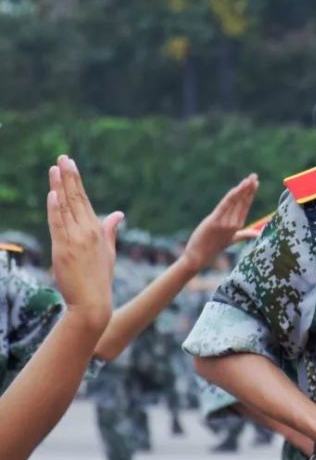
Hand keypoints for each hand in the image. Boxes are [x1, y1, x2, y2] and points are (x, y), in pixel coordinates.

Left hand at [47, 156, 123, 329]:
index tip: (70, 165)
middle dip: (69, 176)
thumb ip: (110, 230)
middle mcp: (87, 231)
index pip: (85, 200)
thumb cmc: (100, 279)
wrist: (93, 302)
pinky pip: (58, 224)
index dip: (76, 181)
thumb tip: (118, 214)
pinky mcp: (63, 248)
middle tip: (63, 158)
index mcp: (97, 231)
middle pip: (76, 198)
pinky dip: (55, 208)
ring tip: (54, 168)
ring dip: (60, 186)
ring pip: (66, 207)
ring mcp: (75, 239)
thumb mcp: (109, 252)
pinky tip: (53, 194)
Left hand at [181, 174, 258, 269]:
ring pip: (236, 201)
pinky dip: (232, 196)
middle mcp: (234, 224)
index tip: (255, 182)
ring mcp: (225, 223)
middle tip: (254, 176)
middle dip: (249, 188)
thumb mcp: (231, 239)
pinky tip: (237, 187)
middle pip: (243, 202)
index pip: (246, 206)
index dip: (251, 194)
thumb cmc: (213, 247)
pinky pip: (225, 205)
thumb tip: (258, 234)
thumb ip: (245, 235)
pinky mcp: (216, 221)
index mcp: (238, 226)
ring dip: (243, 189)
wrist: (198, 257)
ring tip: (249, 178)